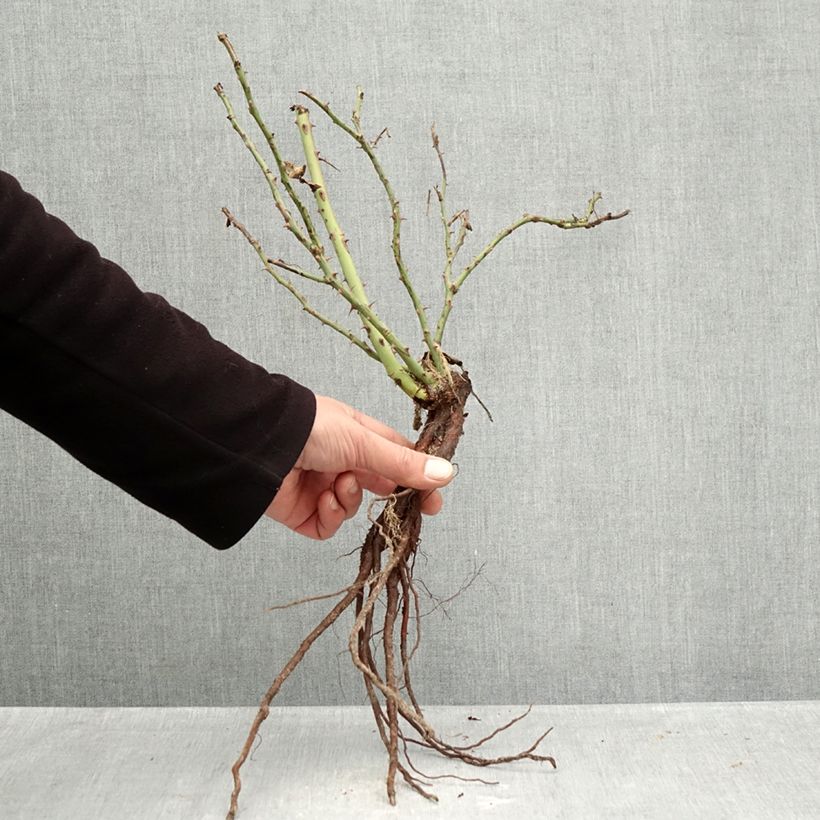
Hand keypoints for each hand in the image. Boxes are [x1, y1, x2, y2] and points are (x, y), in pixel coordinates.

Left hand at [265, 395, 454, 539]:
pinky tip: (322, 500)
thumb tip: (446, 474)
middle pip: (380, 486)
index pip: (398, 458)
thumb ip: (403, 464)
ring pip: (355, 506)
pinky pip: (330, 524)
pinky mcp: (304, 512)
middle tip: (413, 511)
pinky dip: (331, 515)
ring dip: (350, 498)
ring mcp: (322, 486)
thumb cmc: (309, 429)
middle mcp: (342, 460)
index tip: (434, 499)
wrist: (257, 445)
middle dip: (393, 497)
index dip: (418, 477)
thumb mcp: (363, 443)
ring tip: (337, 484)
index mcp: (358, 436)